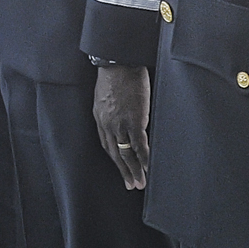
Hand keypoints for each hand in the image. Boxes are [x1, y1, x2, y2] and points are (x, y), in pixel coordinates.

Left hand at [93, 64, 151, 189]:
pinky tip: (148, 167)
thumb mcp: (105, 93)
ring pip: (126, 153)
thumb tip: (122, 114)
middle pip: (115, 153)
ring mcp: (120, 124)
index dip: (115, 157)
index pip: (107, 144)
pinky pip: (139, 145)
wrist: (118, 62)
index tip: (121, 167)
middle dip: (123, 171)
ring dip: (133, 170)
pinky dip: (143, 158)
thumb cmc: (115, 73)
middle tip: (131, 185)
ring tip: (140, 183)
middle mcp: (107, 124)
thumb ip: (111, 107)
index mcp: (100, 118)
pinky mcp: (134, 120)